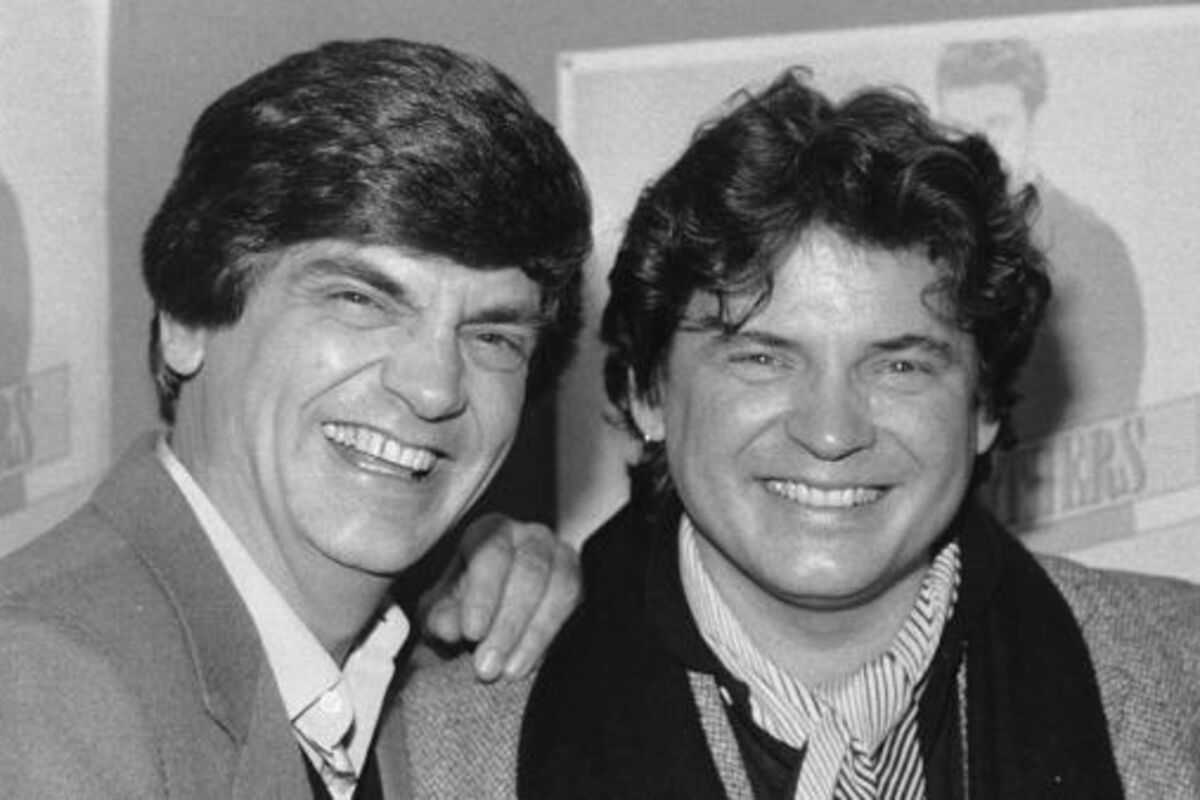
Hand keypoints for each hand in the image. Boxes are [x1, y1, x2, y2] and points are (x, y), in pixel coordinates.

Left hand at [420, 512, 580, 681]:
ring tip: (510, 673)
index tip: (471, 633)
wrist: (495, 612)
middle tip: (487, 667)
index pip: (491, 554)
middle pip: (530, 572)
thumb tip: (448, 628)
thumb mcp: (443, 610)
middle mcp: (531, 537)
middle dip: (508, 624)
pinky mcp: (582, 585)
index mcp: (491, 531)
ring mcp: (563, 557)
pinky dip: (553, 639)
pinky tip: (532, 665)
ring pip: (561, 589)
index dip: (483, 594)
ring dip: (534, 636)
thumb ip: (441, 616)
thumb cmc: (463, 605)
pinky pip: (577, 608)